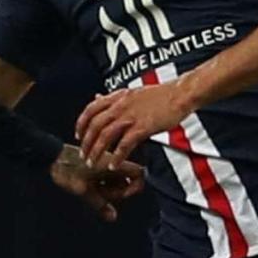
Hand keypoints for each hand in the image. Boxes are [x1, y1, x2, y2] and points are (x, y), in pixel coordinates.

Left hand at [49, 144, 144, 222]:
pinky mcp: (93, 166)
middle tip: (101, 194)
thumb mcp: (83, 190)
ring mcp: (102, 164)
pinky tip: (88, 187)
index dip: (134, 187)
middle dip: (117, 191)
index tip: (120, 196)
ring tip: (93, 191)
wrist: (49, 155)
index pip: (138, 174)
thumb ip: (99, 205)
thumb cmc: (66, 169)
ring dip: (107, 189)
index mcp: (112, 163)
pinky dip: (100, 185)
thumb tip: (113, 217)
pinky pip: (104, 178)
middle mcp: (110, 162)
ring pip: (114, 180)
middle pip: (126, 180)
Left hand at [75, 82, 192, 170]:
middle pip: (95, 126)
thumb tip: (97, 97)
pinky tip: (114, 165)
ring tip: (93, 163)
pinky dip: (117, 156)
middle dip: (86, 142)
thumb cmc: (159, 95)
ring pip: (106, 136)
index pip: (91, 109)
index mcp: (116, 97)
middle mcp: (120, 106)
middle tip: (83, 155)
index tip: (78, 135)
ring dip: (97, 151)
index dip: (81, 123)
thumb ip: (113, 98)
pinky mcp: (142, 127)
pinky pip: (124, 145)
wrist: (180, 94)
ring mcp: (130, 117)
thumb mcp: (131, 92)